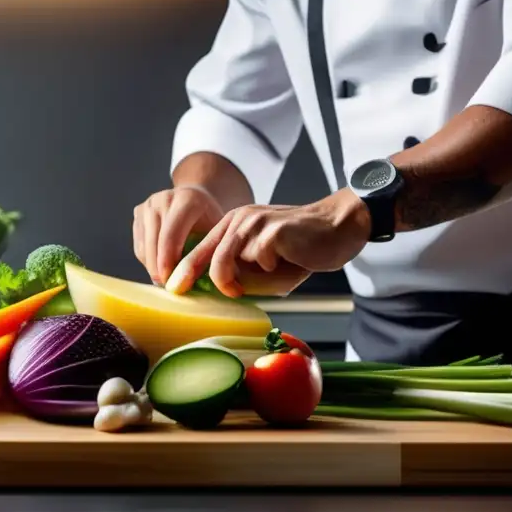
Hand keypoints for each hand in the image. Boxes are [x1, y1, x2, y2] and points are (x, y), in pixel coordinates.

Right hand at [133, 185, 225, 284]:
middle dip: (159, 268)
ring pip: (144, 245)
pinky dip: (148, 261)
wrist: (197, 198)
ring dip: (152, 267)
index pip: (171, 235)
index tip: (171, 281)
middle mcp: (164, 198)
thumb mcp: (218, 231)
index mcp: (187, 200)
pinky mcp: (138, 212)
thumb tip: (206, 280)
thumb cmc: (211, 220)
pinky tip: (160, 268)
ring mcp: (148, 204)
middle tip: (168, 287)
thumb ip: (212, 251)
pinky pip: (139, 244)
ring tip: (166, 281)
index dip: (168, 260)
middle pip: (154, 241)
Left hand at [166, 188, 371, 296]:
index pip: (201, 249)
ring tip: (269, 275)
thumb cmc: (302, 250)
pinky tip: (291, 258)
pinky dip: (274, 270)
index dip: (184, 269)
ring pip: (226, 262)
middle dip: (205, 280)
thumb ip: (245, 276)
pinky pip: (258, 263)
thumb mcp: (267, 266)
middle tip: (216, 291)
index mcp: (233, 225)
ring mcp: (252, 222)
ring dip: (242, 279)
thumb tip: (222, 292)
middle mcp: (238, 219)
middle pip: (207, 257)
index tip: (173, 288)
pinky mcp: (270, 231)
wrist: (338, 228)